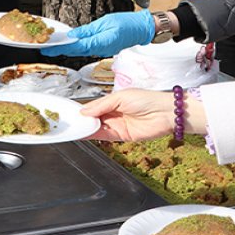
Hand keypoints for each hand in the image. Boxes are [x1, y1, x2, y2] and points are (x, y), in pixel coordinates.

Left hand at [42, 10, 154, 57]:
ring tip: (54, 45)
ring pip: (81, 51)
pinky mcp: (103, 48)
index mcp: (101, 42)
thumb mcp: (105, 22)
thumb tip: (73, 36)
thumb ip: (88, 31)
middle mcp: (100, 49)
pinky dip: (77, 47)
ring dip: (68, 48)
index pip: (76, 47)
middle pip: (76, 51)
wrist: (142, 28)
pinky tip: (70, 43)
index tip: (48, 48)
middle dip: (61, 49)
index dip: (60, 48)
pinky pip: (88, 48)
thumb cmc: (128, 23)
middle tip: (45, 47)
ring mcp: (102, 50)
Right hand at [82, 89, 204, 141]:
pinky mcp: (122, 136)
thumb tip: (84, 110)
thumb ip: (102, 105)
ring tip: (73, 129)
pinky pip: (104, 136)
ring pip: (96, 128)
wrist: (165, 113)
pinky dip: (93, 136)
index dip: (82, 110)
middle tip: (69, 123)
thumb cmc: (147, 99)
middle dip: (82, 121)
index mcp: (112, 101)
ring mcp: (117, 125)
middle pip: (93, 118)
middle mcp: (113, 113)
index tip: (70, 113)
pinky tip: (84, 134)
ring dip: (85, 129)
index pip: (93, 106)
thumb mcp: (121, 97)